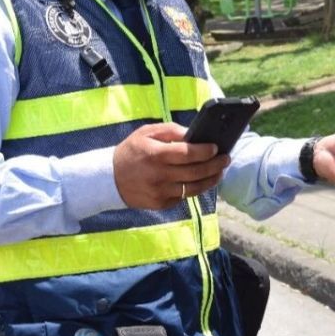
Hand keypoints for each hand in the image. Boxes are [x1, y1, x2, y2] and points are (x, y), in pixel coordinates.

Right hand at [113, 123, 230, 209]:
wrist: (109, 179)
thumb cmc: (131, 151)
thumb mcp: (146, 133)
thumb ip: (170, 131)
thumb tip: (193, 135)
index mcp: (155, 155)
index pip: (187, 154)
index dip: (205, 151)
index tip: (216, 147)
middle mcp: (158, 175)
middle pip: (195, 172)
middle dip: (215, 165)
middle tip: (226, 159)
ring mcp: (159, 192)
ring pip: (193, 188)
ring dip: (210, 180)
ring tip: (220, 172)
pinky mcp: (159, 204)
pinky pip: (183, 197)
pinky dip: (194, 189)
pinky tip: (202, 181)